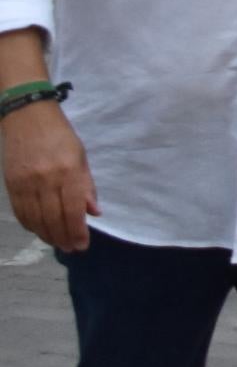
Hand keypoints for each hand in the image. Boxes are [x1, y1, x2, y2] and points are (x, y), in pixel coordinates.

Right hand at [2, 102, 94, 251]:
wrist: (28, 118)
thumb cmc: (60, 136)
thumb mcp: (81, 157)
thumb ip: (86, 186)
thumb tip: (94, 213)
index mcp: (68, 171)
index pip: (73, 209)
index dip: (77, 231)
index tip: (82, 244)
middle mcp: (46, 180)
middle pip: (53, 218)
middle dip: (63, 238)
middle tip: (71, 249)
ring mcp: (25, 183)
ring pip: (35, 219)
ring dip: (47, 235)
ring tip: (58, 244)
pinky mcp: (11, 184)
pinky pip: (20, 212)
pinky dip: (31, 225)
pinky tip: (40, 231)